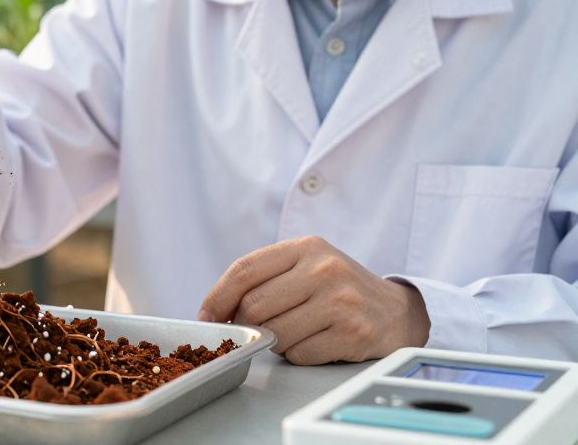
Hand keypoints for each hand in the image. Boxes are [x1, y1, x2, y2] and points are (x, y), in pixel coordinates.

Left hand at [197, 236, 430, 364]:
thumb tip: (216, 310)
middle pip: (254, 306)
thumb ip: (265, 278)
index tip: (205, 318)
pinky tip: (315, 342)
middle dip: (244, 325)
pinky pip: (300, 354)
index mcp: (305, 247)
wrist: (396, 311)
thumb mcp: (306, 265)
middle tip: (251, 331)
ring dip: (274, 342)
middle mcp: (324, 269)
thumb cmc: (338, 289)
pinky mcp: (353, 333)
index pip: (244, 271)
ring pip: (275, 334)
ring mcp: (341, 301)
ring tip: (292, 332)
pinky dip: (298, 355)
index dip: (217, 298)